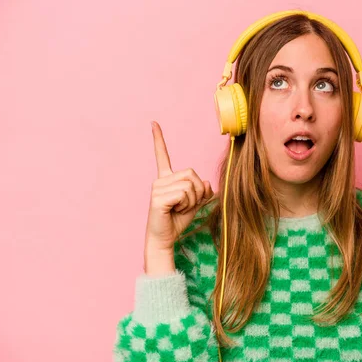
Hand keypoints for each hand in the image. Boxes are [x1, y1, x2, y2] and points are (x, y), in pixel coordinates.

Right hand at [144, 121, 213, 274]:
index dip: (158, 139)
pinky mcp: (157, 197)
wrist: (164, 238)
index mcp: (166, 178)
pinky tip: (174, 211)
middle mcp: (160, 180)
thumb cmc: (177, 220)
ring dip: (192, 200)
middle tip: (185, 205)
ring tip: (179, 209)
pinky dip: (186, 205)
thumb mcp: (195, 203)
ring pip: (190, 185)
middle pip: (192, 174)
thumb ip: (203, 191)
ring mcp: (157, 188)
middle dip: (197, 192)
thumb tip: (208, 183)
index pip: (162, 155)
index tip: (153, 123)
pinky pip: (184, 194)